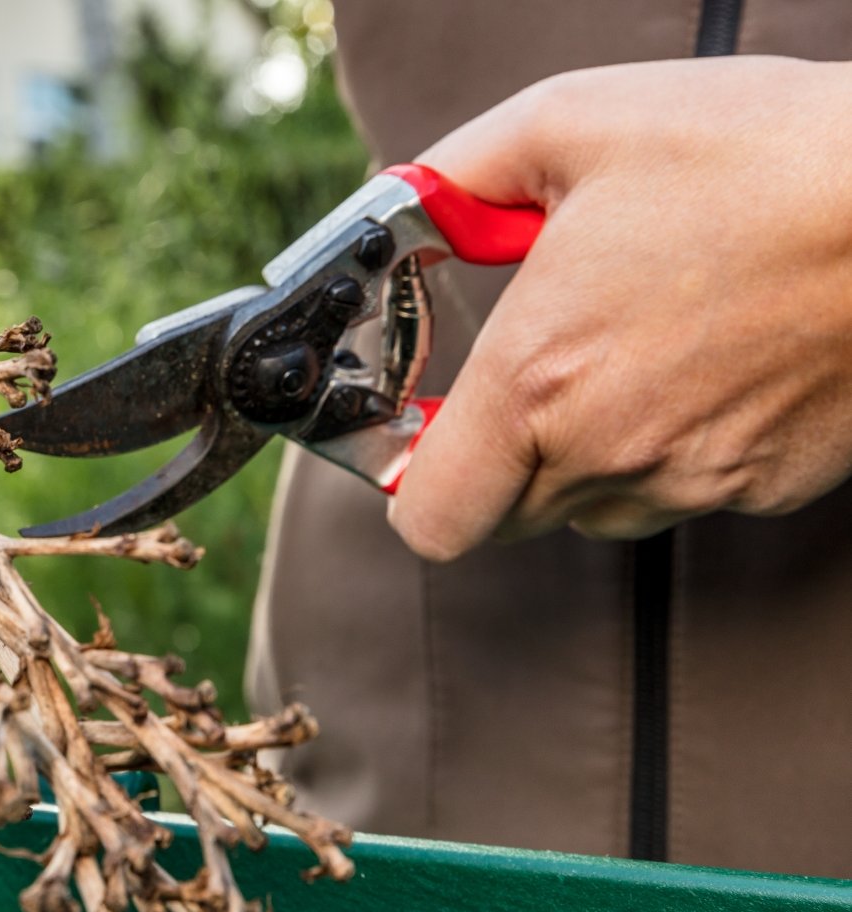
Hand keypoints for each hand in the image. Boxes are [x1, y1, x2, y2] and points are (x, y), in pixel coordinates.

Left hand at [388, 56, 851, 560]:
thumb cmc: (761, 153)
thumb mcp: (570, 124)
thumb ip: (455, 181)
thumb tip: (407, 215)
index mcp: (538, 380)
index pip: (434, 518)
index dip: (414, 485)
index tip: (426, 429)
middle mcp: (611, 450)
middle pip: (508, 514)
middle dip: (496, 457)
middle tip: (528, 368)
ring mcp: (699, 479)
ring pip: (598, 507)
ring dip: (585, 453)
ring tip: (631, 348)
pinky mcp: (773, 485)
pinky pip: (687, 490)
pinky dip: (675, 446)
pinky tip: (707, 361)